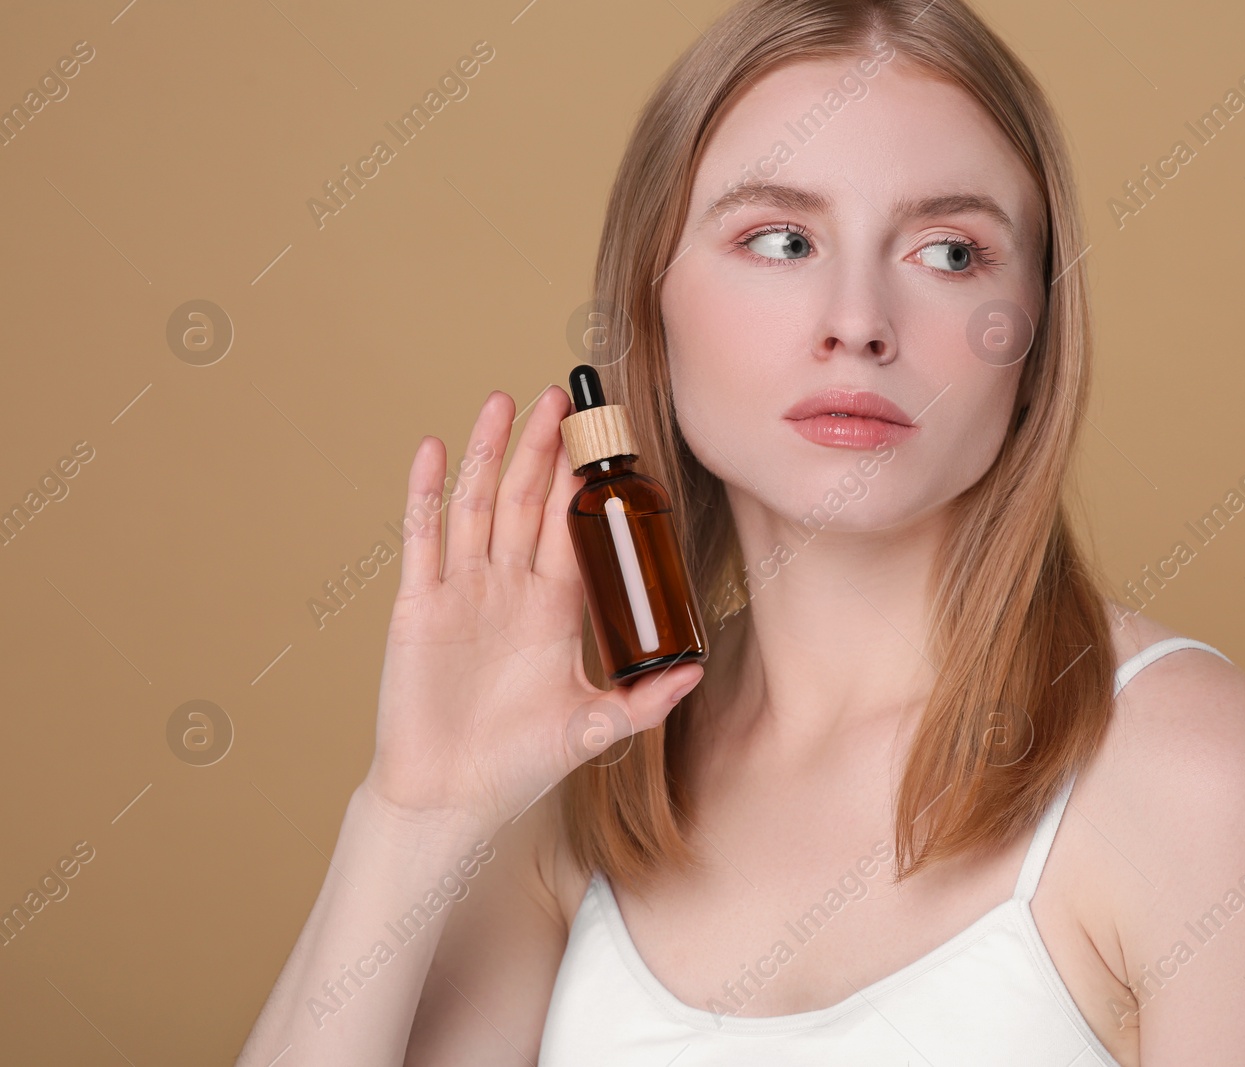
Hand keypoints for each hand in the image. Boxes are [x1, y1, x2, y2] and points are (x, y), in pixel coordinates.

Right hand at [362, 387, 703, 830]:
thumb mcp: (592, 726)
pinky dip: (425, 492)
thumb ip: (643, 699)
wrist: (448, 799)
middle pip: (529, 503)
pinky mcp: (419, 605)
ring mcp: (463, 591)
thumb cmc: (516, 765)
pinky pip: (423, 538)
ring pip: (478, 506)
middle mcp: (510, 589)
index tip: (606, 439)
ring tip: (505, 402)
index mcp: (554, 609)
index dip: (588, 485)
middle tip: (563, 397)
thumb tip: (697, 670)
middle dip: (546, 451)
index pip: (574, 530)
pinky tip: (432, 447)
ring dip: (489, 454)